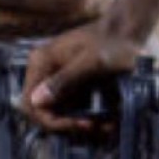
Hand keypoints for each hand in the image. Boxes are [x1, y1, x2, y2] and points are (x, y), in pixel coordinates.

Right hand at [22, 23, 141, 131]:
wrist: (127, 30)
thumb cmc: (112, 42)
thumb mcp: (92, 62)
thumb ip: (65, 80)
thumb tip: (36, 101)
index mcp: (41, 63)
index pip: (31, 104)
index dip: (53, 122)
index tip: (84, 125)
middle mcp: (43, 72)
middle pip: (43, 112)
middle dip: (68, 125)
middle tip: (97, 128)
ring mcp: (56, 79)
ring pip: (58, 113)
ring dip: (79, 124)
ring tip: (107, 126)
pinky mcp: (70, 85)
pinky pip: (71, 108)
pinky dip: (86, 116)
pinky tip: (108, 120)